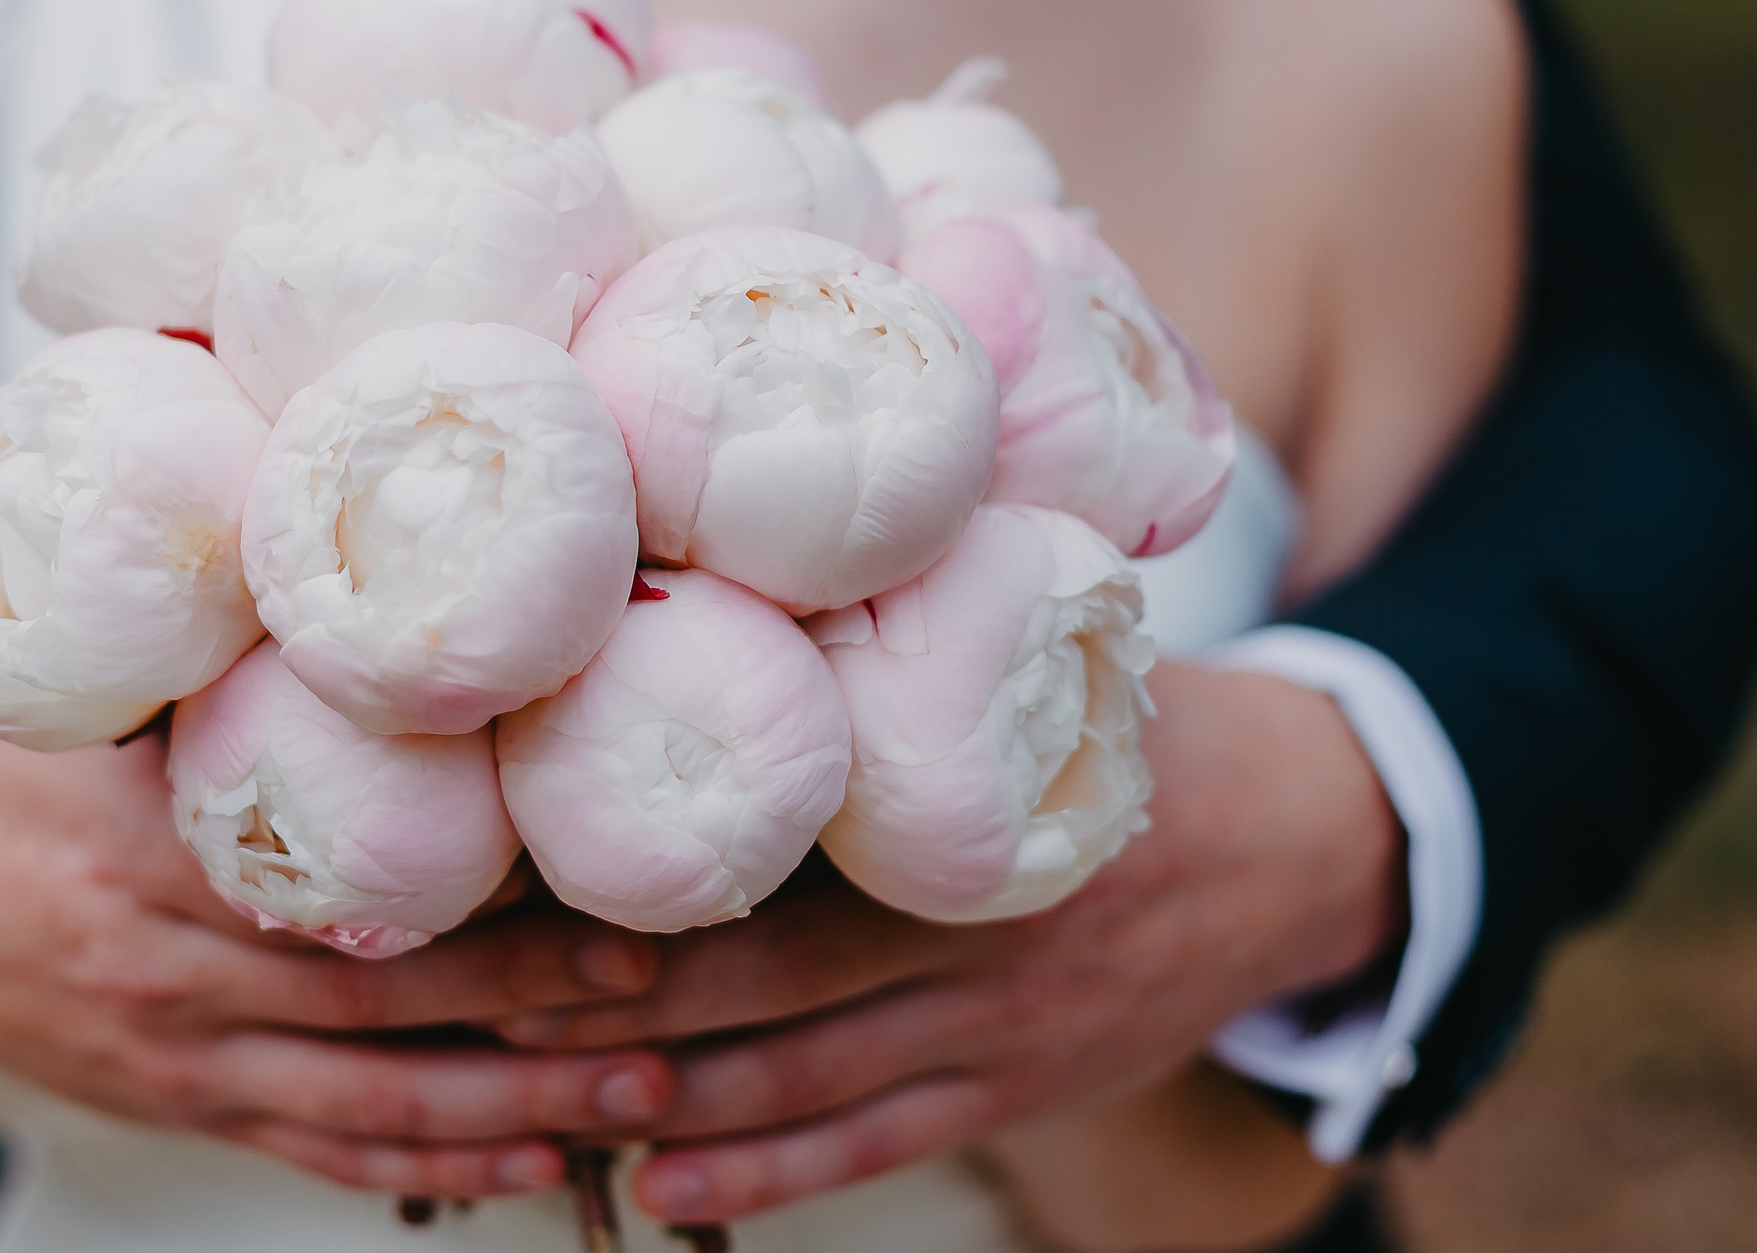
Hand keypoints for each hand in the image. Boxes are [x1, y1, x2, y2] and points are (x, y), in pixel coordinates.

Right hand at [0, 720, 676, 1197]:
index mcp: (148, 849)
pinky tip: (532, 1161)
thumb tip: (328, 596)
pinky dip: (432, 1166)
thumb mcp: (82, 713)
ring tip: (641, 1091)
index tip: (583, 866)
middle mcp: (173, 965)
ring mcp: (185, 1052)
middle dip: (527, 998)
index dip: (461, 883)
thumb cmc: (12, 785)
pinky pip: (323, 1152)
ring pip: (370, 1100)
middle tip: (655, 981)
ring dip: (512, 1104)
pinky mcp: (191, 1107)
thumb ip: (201, 672)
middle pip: (377, 997)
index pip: (327, 875)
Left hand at [489, 662, 1403, 1222]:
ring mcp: (989, 1026)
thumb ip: (905, 648)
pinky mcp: (1010, 1090)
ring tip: (527, 1103)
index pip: (758, 843)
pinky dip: (765, 1174)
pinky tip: (663, 1186)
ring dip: (659, 1099)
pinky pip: (872, 1143)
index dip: (620, 866)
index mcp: (950, 804)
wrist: (1298, 840)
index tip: (492, 868)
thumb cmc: (1122, 729)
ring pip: (796, 1080)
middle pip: (744, 976)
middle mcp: (962, 927)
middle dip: (588, 1000)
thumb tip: (739, 571)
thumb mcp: (1031, 672)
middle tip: (459, 1002)